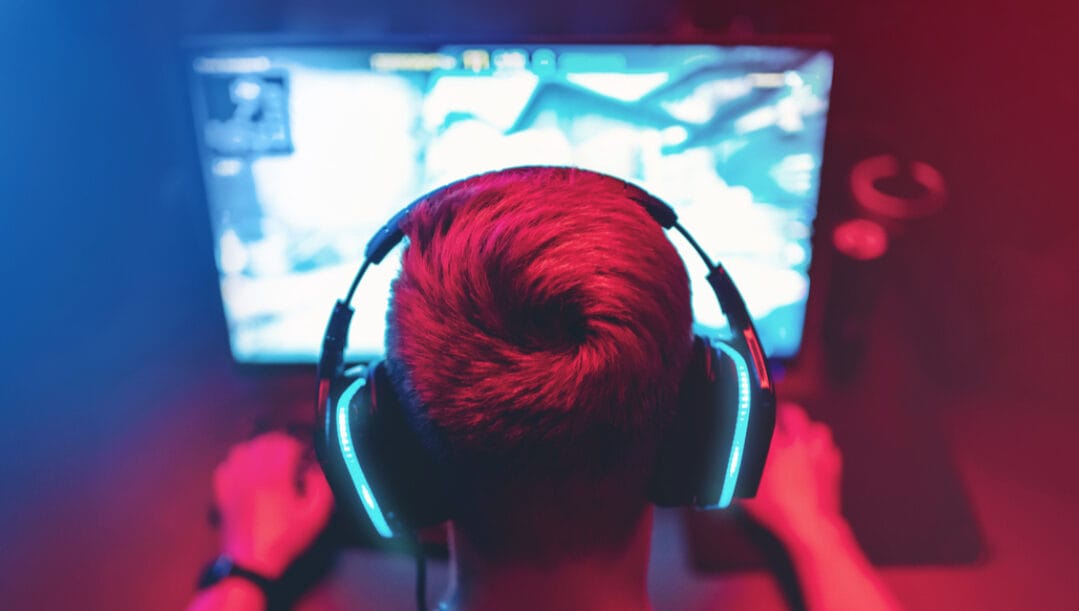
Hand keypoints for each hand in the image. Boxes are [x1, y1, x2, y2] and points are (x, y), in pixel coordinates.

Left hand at [213, 432, 333, 578]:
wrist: (252, 561)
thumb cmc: (283, 540)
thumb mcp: (314, 516)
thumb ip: (320, 487)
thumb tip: (316, 470)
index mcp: (274, 477)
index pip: (284, 443)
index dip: (297, 446)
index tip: (303, 457)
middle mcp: (251, 475)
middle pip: (263, 441)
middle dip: (279, 444)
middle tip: (290, 456)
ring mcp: (234, 483)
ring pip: (242, 448)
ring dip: (257, 449)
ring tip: (269, 460)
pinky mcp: (223, 493)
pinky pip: (225, 466)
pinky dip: (236, 462)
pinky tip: (247, 471)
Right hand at [739, 402, 843, 544]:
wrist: (811, 525)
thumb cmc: (781, 510)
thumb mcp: (750, 490)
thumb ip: (741, 471)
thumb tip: (733, 463)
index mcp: (778, 447)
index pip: (767, 418)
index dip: (759, 414)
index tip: (756, 415)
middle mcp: (801, 445)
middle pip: (794, 413)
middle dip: (785, 413)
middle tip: (778, 418)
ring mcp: (820, 453)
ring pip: (817, 427)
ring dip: (807, 429)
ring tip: (798, 435)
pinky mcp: (833, 465)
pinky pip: (830, 447)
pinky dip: (822, 448)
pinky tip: (813, 456)